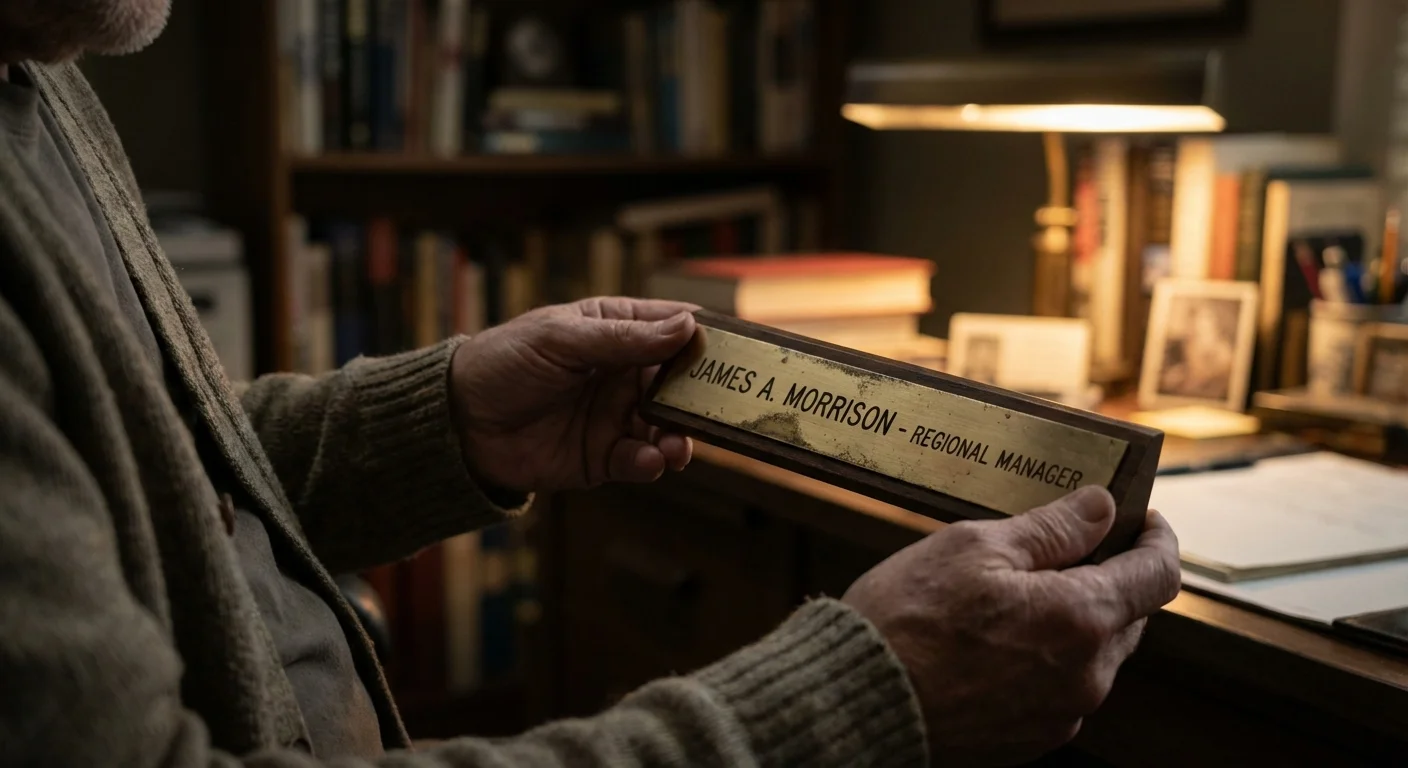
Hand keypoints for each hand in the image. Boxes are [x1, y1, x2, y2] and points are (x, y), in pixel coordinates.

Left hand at [450, 297, 698, 493]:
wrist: (457, 423)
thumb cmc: (504, 362)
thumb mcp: (562, 339)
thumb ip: (623, 338)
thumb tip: (687, 327)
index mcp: (617, 330)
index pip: (676, 328)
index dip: (708, 338)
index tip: (740, 352)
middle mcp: (625, 373)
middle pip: (683, 383)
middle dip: (704, 397)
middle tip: (722, 408)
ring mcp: (616, 416)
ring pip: (668, 426)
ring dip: (680, 436)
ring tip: (677, 445)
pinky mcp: (603, 456)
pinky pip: (640, 460)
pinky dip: (650, 462)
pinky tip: (648, 460)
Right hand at [843, 486, 1179, 765]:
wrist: (853, 702)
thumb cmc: (906, 621)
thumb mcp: (974, 549)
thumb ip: (1050, 529)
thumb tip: (1101, 506)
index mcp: (1081, 618)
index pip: (1158, 575)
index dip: (1156, 539)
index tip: (1139, 519)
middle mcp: (1086, 675)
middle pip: (1128, 615)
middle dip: (1107, 576)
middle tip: (1064, 547)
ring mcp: (1061, 714)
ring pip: (1093, 654)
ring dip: (1073, 619)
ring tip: (1015, 595)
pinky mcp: (1032, 740)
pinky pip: (1060, 688)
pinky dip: (1045, 658)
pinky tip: (996, 640)